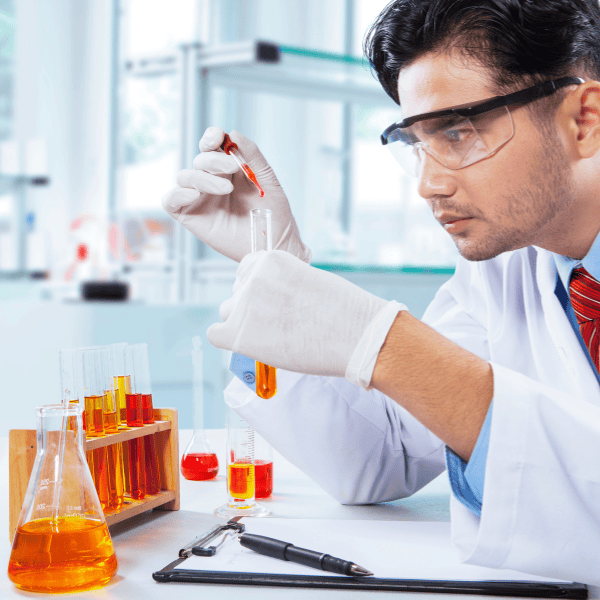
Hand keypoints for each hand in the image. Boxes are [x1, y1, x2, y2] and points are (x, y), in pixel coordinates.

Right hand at [161, 128, 310, 262]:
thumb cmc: (274, 213)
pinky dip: (177, 194)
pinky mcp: (191, 216)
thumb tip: (234, 133)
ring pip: (184, 177)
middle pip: (199, 160)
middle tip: (234, 168)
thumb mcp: (267, 179)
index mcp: (228, 169)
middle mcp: (211, 181)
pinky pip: (171, 200)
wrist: (274, 242)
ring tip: (226, 190)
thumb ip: (252, 155)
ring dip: (202, 178)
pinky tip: (194, 195)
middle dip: (214, 160)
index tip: (218, 139)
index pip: (211, 145)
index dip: (210, 137)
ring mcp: (200, 199)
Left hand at [207, 251, 404, 385]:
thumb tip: (265, 299)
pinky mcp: (239, 333)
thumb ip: (282, 283)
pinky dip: (228, 339)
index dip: (259, 290)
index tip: (274, 303)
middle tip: (279, 324)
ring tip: (274, 336)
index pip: (246, 272)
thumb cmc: (343, 311)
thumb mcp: (309, 279)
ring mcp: (244, 304)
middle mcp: (252, 277)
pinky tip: (250, 344)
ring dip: (243, 325)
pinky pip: (216, 334)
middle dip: (252, 308)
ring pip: (228, 313)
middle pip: (237, 293)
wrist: (356, 335)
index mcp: (270, 260)